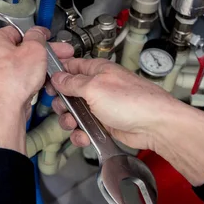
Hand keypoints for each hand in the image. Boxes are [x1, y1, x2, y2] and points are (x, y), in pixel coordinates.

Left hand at [0, 26, 73, 153]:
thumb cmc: (12, 83)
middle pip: (19, 50)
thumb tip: (37, 32)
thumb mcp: (34, 50)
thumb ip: (38, 37)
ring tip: (52, 71)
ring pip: (19, 66)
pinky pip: (15, 80)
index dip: (35, 35)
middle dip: (41, 53)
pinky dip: (28, 81)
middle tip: (56, 55)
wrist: (4, 114)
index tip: (47, 39)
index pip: (17, 31)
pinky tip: (41, 84)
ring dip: (37, 68)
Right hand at [48, 58, 173, 150]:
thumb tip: (58, 77)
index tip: (47, 85)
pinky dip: (81, 134)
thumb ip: (73, 83)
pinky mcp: (105, 123)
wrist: (155, 125)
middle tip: (64, 109)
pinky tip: (84, 136)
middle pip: (69, 92)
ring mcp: (101, 105)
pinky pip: (86, 127)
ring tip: (74, 125)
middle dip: (63, 103)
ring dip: (70, 121)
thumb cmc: (133, 101)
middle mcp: (99, 86)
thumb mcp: (95, 87)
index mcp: (97, 70)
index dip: (57, 75)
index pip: (70, 66)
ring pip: (75, 112)